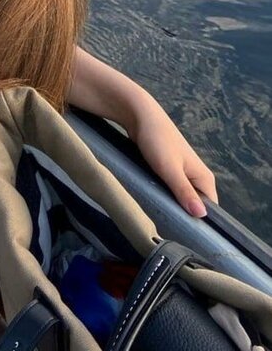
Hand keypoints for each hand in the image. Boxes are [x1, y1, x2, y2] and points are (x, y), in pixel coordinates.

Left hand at [128, 99, 218, 217]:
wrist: (139, 116)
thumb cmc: (157, 141)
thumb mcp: (170, 169)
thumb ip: (184, 191)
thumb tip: (202, 215)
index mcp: (204, 178)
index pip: (210, 209)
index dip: (199, 223)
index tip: (184, 234)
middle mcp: (197, 177)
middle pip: (194, 205)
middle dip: (183, 215)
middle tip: (166, 227)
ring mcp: (182, 173)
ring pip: (180, 197)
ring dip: (171, 206)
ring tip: (158, 218)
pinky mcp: (168, 170)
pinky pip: (169, 189)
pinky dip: (163, 196)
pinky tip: (153, 203)